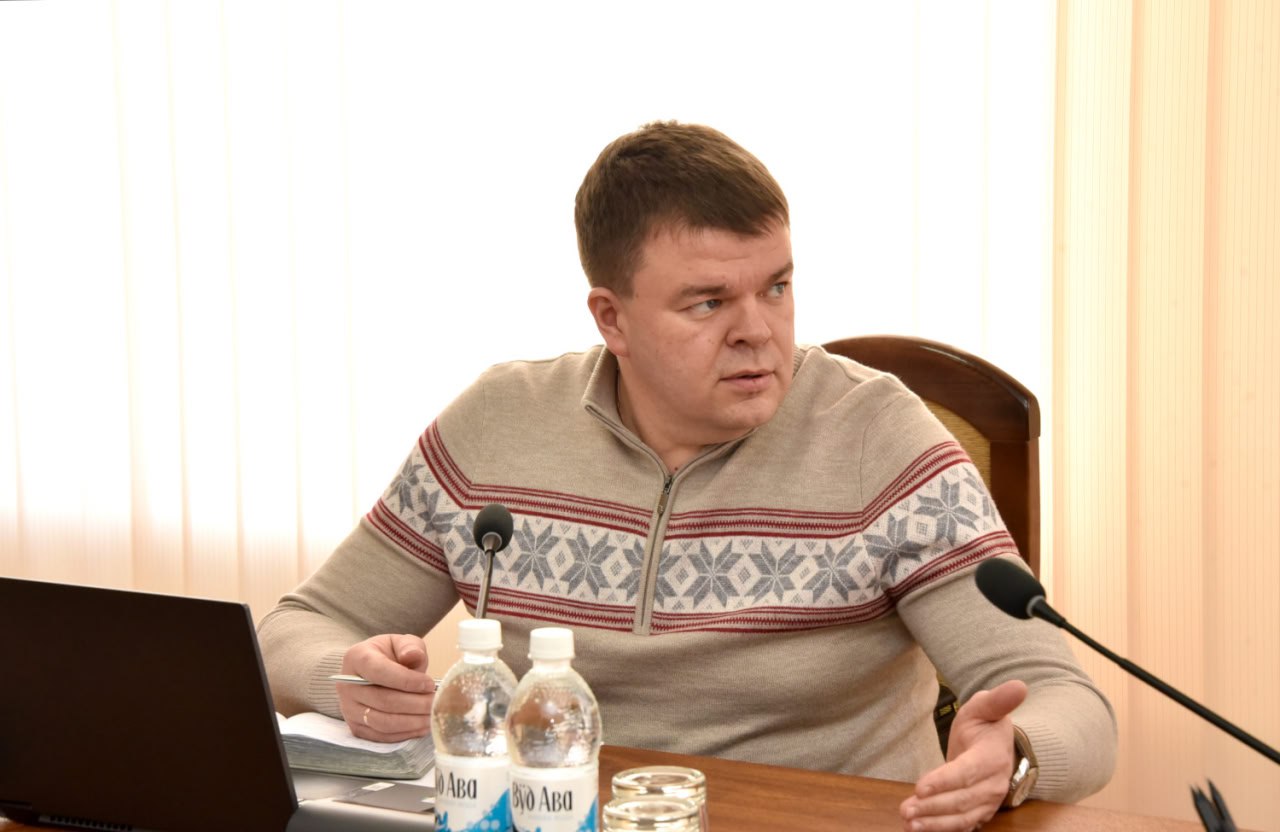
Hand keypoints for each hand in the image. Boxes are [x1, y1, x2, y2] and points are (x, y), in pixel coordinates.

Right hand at [337, 633, 434, 741]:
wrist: (371, 673)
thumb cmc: (389, 656)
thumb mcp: (401, 643)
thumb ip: (409, 647)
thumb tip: (412, 656)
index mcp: (357, 658)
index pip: (380, 672)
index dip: (407, 680)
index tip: (429, 684)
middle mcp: (347, 685)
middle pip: (383, 700)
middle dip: (415, 703)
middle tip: (436, 702)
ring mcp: (349, 709)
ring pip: (382, 722)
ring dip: (412, 722)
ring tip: (432, 716)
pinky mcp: (356, 728)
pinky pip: (381, 736)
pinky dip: (404, 734)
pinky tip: (422, 727)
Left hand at [899, 679, 1027, 831]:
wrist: (999, 748)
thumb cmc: (986, 725)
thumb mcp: (986, 707)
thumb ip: (998, 700)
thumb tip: (1019, 686)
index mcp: (992, 757)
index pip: (967, 772)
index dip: (944, 781)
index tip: (920, 787)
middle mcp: (993, 784)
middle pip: (961, 799)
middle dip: (932, 807)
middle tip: (906, 809)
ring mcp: (988, 802)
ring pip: (961, 817)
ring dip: (934, 823)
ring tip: (909, 823)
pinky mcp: (980, 812)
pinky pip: (962, 826)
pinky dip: (941, 829)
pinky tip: (919, 830)